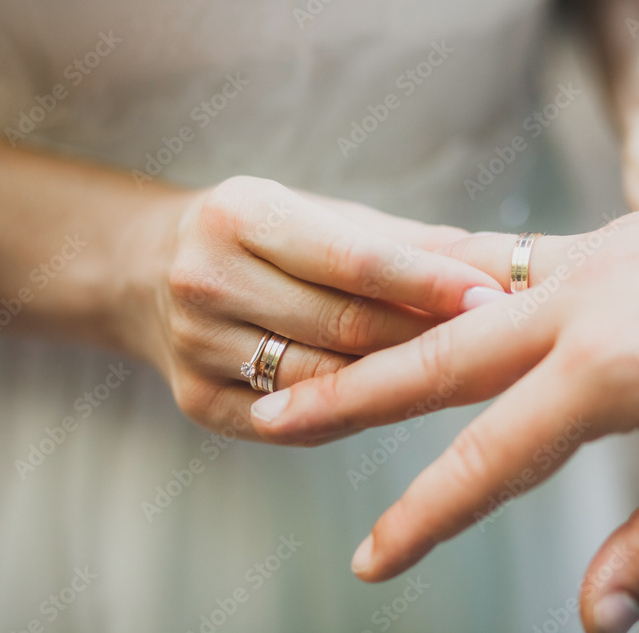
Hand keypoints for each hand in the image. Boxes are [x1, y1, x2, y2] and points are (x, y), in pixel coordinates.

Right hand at [118, 175, 502, 440]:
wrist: (147, 272)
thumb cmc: (259, 236)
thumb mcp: (316, 214)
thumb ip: (399, 242)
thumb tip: (492, 264)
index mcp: (239, 214)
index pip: (354, 260)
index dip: (428, 283)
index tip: (490, 296)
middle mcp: (206, 279)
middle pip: (344, 328)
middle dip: (426, 338)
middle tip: (492, 342)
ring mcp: (195, 347)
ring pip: (323, 382)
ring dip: (396, 382)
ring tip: (454, 373)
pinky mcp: (197, 402)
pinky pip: (296, 423)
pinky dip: (352, 413)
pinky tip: (395, 401)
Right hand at [249, 196, 638, 630]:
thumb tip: (595, 618)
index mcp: (613, 372)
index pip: (490, 458)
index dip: (424, 514)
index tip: (370, 558)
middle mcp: (584, 306)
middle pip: (440, 359)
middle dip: (352, 394)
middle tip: (275, 414)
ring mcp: (594, 259)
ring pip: (464, 301)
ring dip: (392, 333)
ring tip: (325, 353)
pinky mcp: (612, 237)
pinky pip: (512, 262)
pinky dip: (458, 289)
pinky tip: (429, 302)